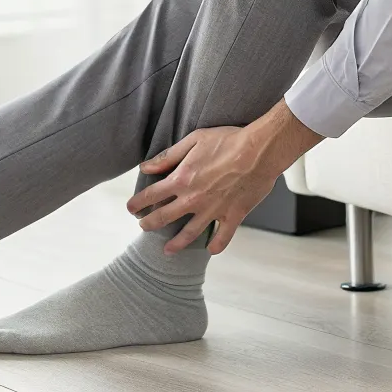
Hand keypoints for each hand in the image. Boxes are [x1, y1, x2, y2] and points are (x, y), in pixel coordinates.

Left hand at [127, 101, 323, 254]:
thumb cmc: (228, 140)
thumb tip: (146, 167)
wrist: (260, 150)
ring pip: (190, 233)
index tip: (130, 208)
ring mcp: (214, 210)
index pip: (151, 195)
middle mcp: (194, 199)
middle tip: (143, 227)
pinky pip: (223, 237)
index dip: (137, 203)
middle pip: (164, 217)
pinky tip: (211, 250)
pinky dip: (217, 245)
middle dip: (150, 223)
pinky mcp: (233, 215)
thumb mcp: (194, 141)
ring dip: (177, 243)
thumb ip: (168, 157)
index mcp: (182, 179)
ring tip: (168, 250)